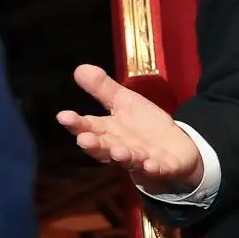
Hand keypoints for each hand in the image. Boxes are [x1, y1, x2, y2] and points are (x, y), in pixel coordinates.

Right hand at [56, 64, 204, 193]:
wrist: (175, 147)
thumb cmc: (143, 125)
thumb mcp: (123, 102)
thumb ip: (102, 89)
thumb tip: (79, 68)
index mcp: (109, 131)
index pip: (89, 126)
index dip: (76, 123)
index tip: (63, 116)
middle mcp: (121, 147)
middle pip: (104, 147)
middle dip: (94, 145)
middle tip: (83, 140)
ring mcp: (141, 159)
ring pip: (129, 159)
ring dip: (122, 156)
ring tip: (117, 152)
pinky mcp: (163, 167)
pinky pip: (157, 169)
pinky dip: (153, 168)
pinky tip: (150, 165)